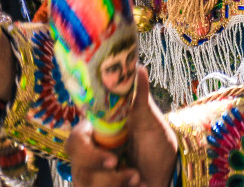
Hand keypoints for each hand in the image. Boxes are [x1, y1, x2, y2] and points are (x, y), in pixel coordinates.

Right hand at [68, 67, 177, 186]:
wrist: (169, 173)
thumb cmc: (156, 144)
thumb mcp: (150, 121)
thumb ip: (139, 98)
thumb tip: (139, 68)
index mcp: (96, 133)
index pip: (75, 140)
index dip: (88, 152)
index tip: (113, 160)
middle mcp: (89, 155)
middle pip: (78, 166)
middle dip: (104, 173)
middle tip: (129, 173)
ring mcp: (92, 176)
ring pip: (88, 184)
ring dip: (117, 184)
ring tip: (139, 178)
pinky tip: (140, 186)